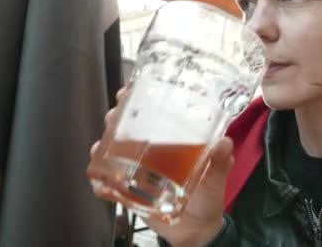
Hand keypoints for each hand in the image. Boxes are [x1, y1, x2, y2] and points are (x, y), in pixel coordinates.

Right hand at [87, 88, 233, 245]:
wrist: (196, 231)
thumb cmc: (208, 198)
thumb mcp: (216, 178)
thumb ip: (220, 162)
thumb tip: (224, 142)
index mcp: (173, 140)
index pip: (155, 112)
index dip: (140, 98)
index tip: (129, 90)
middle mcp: (153, 150)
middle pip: (128, 126)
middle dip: (116, 118)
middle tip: (113, 117)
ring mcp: (140, 169)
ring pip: (115, 149)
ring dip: (104, 144)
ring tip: (101, 146)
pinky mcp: (130, 189)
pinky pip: (110, 180)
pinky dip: (100, 177)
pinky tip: (97, 176)